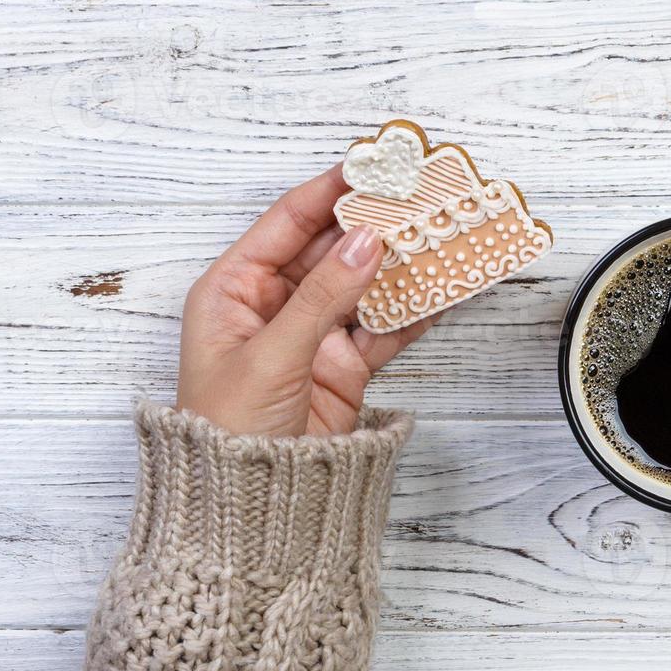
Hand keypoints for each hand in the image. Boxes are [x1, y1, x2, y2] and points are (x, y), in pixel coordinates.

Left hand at [177, 165, 437, 436]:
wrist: (252, 504)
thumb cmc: (230, 431)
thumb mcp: (272, 356)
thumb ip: (323, 297)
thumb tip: (364, 242)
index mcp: (233, 290)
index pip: (286, 224)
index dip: (327, 193)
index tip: (367, 167)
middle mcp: (273, 305)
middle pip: (330, 248)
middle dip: (372, 224)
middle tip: (415, 197)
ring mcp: (312, 335)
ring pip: (363, 285)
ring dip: (398, 263)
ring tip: (437, 234)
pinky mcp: (344, 366)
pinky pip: (384, 328)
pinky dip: (412, 311)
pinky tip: (440, 289)